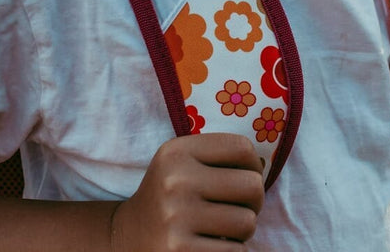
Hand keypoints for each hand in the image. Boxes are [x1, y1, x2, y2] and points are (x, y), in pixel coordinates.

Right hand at [111, 133, 264, 251]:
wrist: (126, 239)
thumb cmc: (170, 199)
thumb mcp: (183, 165)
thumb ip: (220, 158)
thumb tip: (264, 168)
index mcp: (177, 152)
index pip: (241, 147)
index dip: (253, 165)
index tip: (243, 177)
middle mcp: (175, 181)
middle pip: (252, 185)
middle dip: (253, 201)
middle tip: (237, 207)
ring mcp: (176, 217)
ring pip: (247, 222)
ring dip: (242, 230)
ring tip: (222, 228)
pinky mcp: (180, 250)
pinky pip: (236, 251)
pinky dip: (232, 251)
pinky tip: (211, 246)